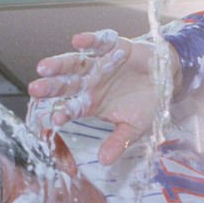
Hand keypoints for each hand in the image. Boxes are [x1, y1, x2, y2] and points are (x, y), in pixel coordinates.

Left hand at [28, 30, 180, 165]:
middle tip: (35, 90)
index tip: (55, 120)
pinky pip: (98, 43)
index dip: (63, 113)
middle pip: (66, 85)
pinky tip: (77, 41)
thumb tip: (104, 162)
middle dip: (50, 87)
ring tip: (45, 67)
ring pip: (75, 63)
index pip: (72, 109)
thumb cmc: (147, 104)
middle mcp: (90, 83)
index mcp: (92, 103)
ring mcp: (99, 64)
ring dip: (60, 65)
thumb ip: (118, 142)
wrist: (168, 79)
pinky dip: (89, 41)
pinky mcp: (113, 46)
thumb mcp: (134, 128)